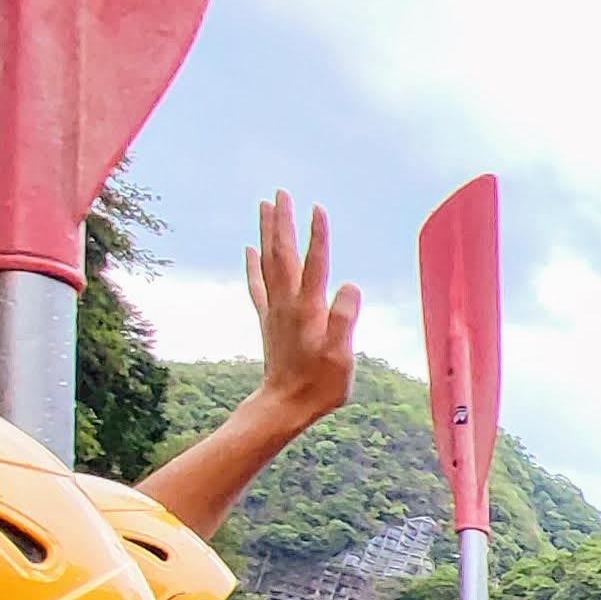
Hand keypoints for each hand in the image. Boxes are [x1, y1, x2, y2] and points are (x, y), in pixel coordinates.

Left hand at [240, 191, 358, 430]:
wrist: (283, 407)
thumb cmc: (319, 386)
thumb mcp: (341, 358)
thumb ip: (345, 320)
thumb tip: (350, 285)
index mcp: (308, 310)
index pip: (315, 264)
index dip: (318, 236)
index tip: (318, 208)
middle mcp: (287, 304)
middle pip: (283, 254)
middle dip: (282, 222)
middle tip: (281, 192)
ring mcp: (274, 310)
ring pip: (268, 262)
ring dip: (267, 232)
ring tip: (265, 206)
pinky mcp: (267, 320)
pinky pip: (257, 284)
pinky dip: (252, 264)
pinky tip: (250, 249)